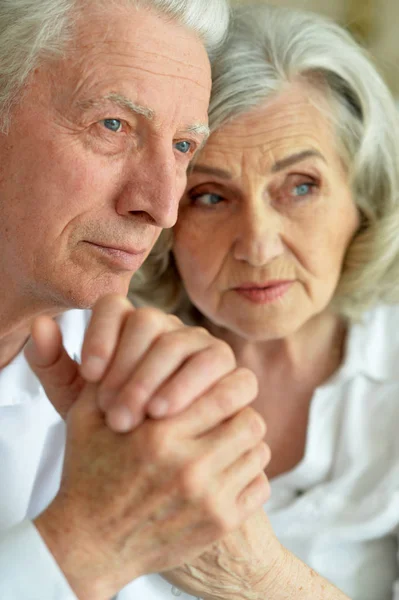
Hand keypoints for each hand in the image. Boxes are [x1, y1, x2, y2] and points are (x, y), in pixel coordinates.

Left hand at [25, 294, 236, 431]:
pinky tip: (180, 416)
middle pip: (151, 324)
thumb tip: (41, 325)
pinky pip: (231, 373)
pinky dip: (207, 392)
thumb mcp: (78, 404)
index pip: (115, 306)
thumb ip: (55, 367)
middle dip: (131, 368)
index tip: (91, 374)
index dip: (102, 335)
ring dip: (168, 379)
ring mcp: (205, 349)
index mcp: (129, 328)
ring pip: (190, 345)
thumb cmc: (113, 427)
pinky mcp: (235, 376)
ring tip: (149, 415)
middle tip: (116, 413)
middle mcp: (169, 330)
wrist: (154, 464)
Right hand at [34, 369, 269, 599]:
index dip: (225, 386)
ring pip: (259, 451)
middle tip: (226, 412)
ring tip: (224, 440)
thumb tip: (140, 341)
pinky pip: (260, 485)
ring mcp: (208, 499)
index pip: (225, 393)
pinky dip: (248, 474)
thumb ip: (112, 378)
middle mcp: (188, 466)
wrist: (89, 545)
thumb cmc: (87, 474)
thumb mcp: (86, 418)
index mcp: (158, 434)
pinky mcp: (219, 525)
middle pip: (250, 420)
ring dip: (244, 442)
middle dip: (239, 411)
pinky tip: (226, 471)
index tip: (216, 388)